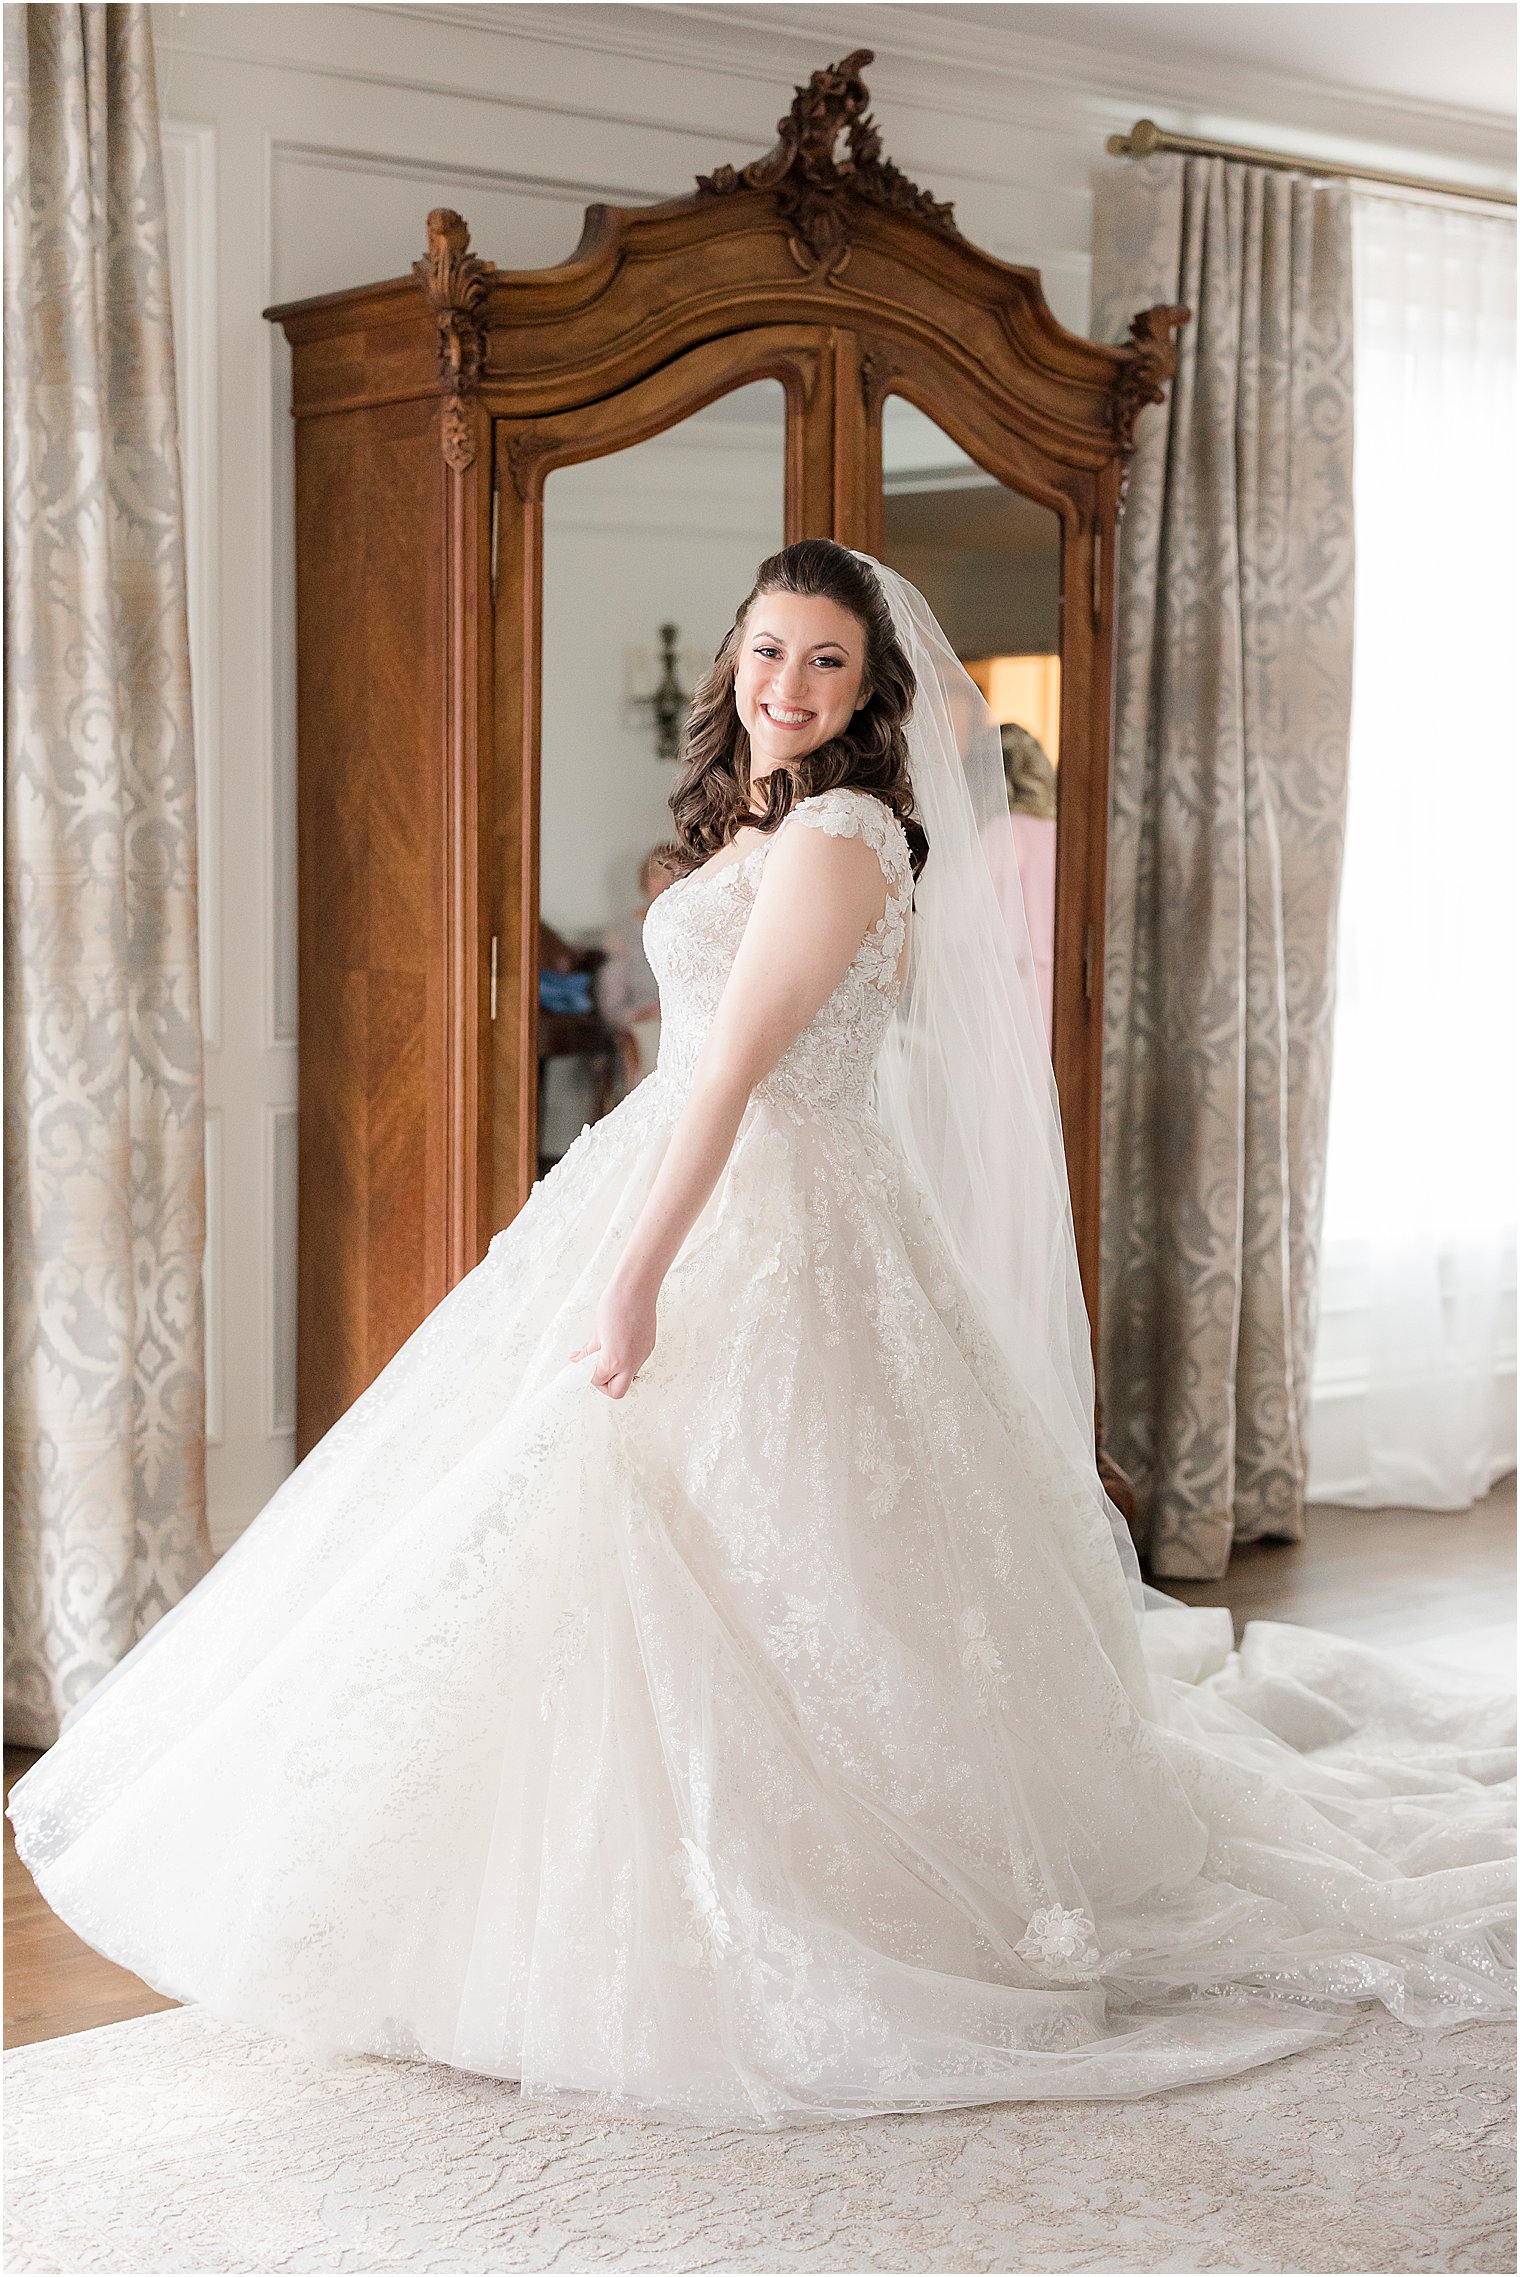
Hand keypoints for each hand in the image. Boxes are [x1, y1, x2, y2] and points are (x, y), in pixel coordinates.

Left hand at [568, 1273, 656, 1398]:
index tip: (584, 1366)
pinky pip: (636, 1363)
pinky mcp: (649, 1347)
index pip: (598, 1380)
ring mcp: (642, 1356)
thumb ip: (588, 1351)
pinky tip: (619, 1344)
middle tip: (596, 1370)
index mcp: (615, 1359)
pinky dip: (626, 1360)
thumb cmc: (615, 1304)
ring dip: (616, 1372)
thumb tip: (577, 1360)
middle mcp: (631, 1362)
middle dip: (604, 1385)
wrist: (637, 1288)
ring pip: (628, 1377)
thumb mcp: (596, 1331)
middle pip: (617, 1392)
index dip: (589, 1374)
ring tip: (607, 1353)